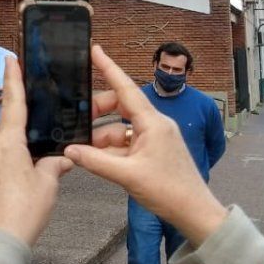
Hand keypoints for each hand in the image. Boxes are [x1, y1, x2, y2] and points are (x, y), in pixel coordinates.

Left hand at [0, 57, 73, 246]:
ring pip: (6, 138)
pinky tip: (28, 163)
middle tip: (37, 103)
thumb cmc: (22, 211)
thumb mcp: (47, 183)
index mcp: (8, 141)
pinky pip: (1, 153)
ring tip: (39, 144)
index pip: (13, 102)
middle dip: (24, 113)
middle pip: (10, 120)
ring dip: (21, 138)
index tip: (11, 59)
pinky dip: (15, 152)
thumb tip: (62, 159)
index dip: (14, 78)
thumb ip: (55, 163)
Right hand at [65, 46, 226, 245]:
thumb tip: (69, 150)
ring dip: (100, 136)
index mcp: (153, 123)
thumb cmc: (170, 191)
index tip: (95, 50)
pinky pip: (125, 142)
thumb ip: (95, 161)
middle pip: (119, 106)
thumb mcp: (127, 175)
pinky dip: (109, 149)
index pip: (126, 88)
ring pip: (118, 127)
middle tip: (74, 118)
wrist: (195, 213)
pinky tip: (95, 158)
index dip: (109, 68)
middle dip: (96, 111)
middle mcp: (154, 125)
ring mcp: (154, 138)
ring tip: (81, 148)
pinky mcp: (152, 151)